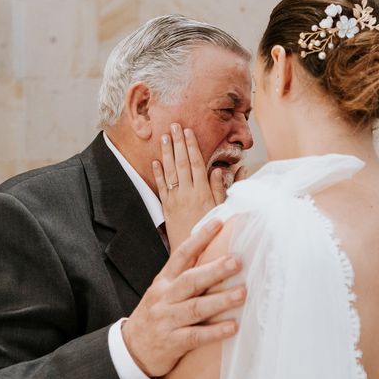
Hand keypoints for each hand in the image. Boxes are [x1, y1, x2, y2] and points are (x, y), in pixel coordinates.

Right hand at [122, 219, 245, 377]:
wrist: (130, 350)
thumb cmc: (155, 316)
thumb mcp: (163, 291)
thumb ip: (185, 274)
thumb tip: (214, 253)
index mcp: (164, 281)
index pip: (181, 255)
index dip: (199, 238)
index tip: (218, 223)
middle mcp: (164, 298)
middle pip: (190, 280)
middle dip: (214, 270)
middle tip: (237, 261)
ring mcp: (167, 320)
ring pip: (195, 307)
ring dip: (220, 300)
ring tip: (242, 293)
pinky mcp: (172, 342)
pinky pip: (195, 336)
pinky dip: (214, 331)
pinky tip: (233, 326)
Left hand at [152, 124, 223, 249]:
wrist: (195, 253)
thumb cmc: (212, 231)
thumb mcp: (222, 209)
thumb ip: (221, 189)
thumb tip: (221, 170)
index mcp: (202, 192)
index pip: (196, 163)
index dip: (192, 146)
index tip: (188, 131)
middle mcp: (187, 193)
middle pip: (182, 163)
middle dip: (178, 143)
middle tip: (174, 125)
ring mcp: (175, 199)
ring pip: (170, 172)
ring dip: (166, 153)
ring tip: (163, 137)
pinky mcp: (167, 207)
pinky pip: (161, 187)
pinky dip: (158, 174)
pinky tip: (155, 162)